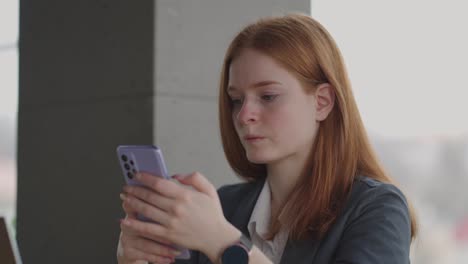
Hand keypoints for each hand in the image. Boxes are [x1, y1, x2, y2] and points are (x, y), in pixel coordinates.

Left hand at [120, 172, 241, 261]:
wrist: (217, 238)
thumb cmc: (213, 214)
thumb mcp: (209, 190)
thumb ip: (194, 178)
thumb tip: (176, 176)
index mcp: (185, 195)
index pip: (160, 183)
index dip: (146, 178)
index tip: (138, 174)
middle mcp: (176, 208)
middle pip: (149, 196)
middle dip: (135, 189)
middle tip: (127, 186)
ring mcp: (171, 223)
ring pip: (146, 210)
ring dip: (132, 202)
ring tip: (125, 197)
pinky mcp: (168, 235)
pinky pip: (148, 229)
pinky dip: (135, 224)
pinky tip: (125, 219)